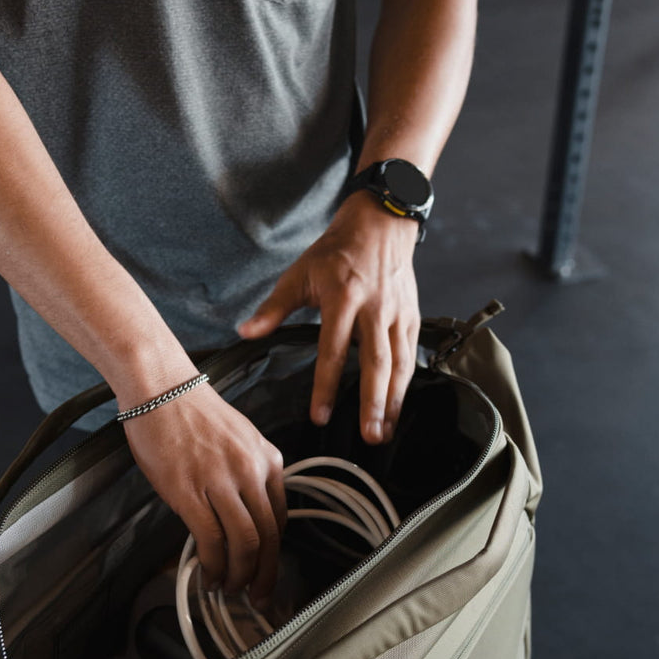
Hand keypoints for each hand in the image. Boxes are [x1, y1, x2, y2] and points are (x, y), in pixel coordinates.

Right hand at [120, 382, 287, 608]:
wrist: (161, 387)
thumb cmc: (190, 411)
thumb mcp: (236, 439)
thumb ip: (245, 474)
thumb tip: (240, 514)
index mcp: (267, 459)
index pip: (280, 518)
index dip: (274, 553)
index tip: (267, 569)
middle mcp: (251, 471)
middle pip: (269, 537)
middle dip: (266, 574)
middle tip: (259, 595)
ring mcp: (222, 481)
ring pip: (245, 544)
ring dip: (239, 575)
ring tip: (228, 587)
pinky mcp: (190, 491)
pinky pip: (211, 539)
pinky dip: (213, 565)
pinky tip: (207, 574)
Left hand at [237, 189, 421, 444]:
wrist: (381, 223)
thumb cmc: (336, 251)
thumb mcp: (299, 274)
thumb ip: (273, 308)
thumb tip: (246, 332)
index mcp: (343, 297)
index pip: (333, 350)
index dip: (326, 385)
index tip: (320, 416)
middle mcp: (375, 308)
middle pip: (376, 363)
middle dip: (373, 402)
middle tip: (370, 435)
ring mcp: (398, 313)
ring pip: (399, 363)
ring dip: (394, 400)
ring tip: (386, 431)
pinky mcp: (413, 316)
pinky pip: (410, 355)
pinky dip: (405, 384)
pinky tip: (398, 407)